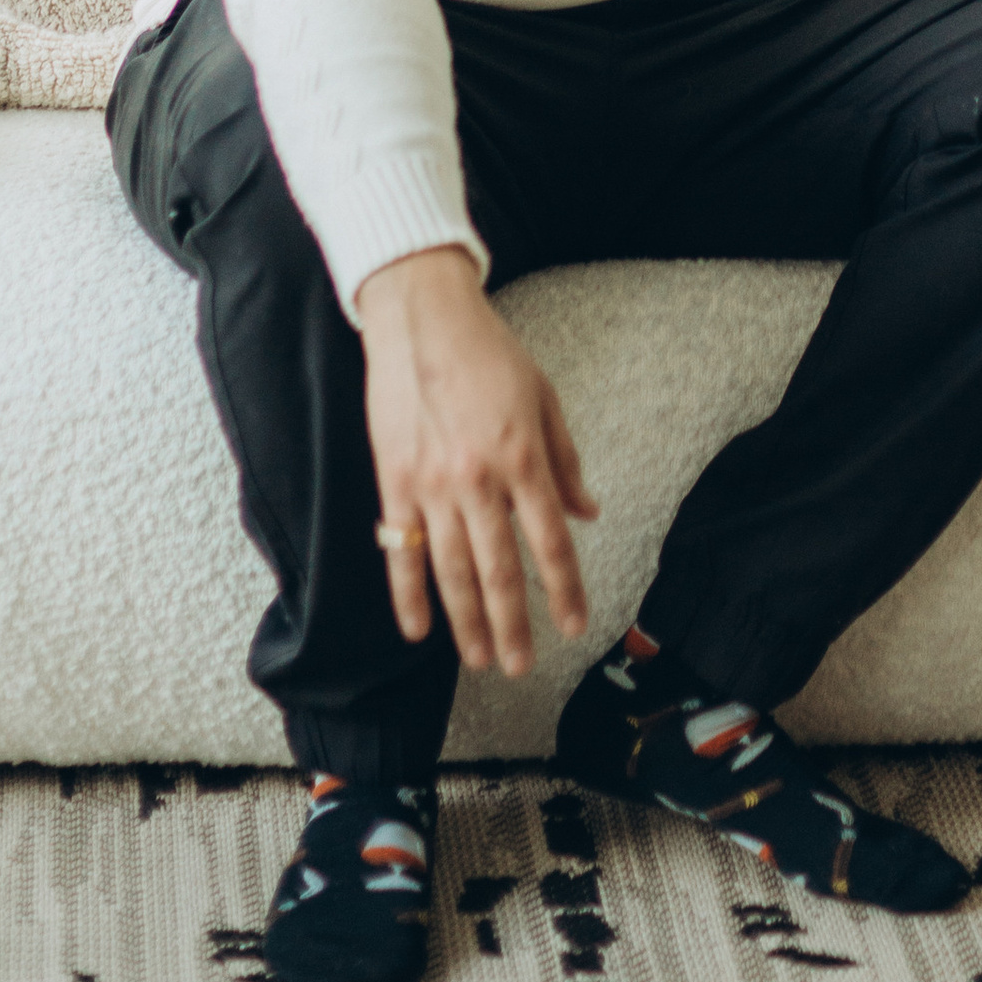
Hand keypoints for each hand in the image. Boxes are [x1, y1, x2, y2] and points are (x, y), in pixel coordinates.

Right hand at [357, 246, 598, 673]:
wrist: (422, 317)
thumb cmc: (488, 352)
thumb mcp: (543, 397)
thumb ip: (563, 461)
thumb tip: (587, 513)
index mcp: (522, 456)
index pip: (550, 540)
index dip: (565, 588)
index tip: (575, 623)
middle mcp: (478, 479)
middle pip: (499, 570)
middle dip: (513, 625)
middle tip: (521, 665)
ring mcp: (431, 485)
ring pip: (451, 571)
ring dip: (467, 622)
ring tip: (480, 659)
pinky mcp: (394, 482)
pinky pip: (400, 551)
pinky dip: (408, 595)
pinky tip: (419, 630)